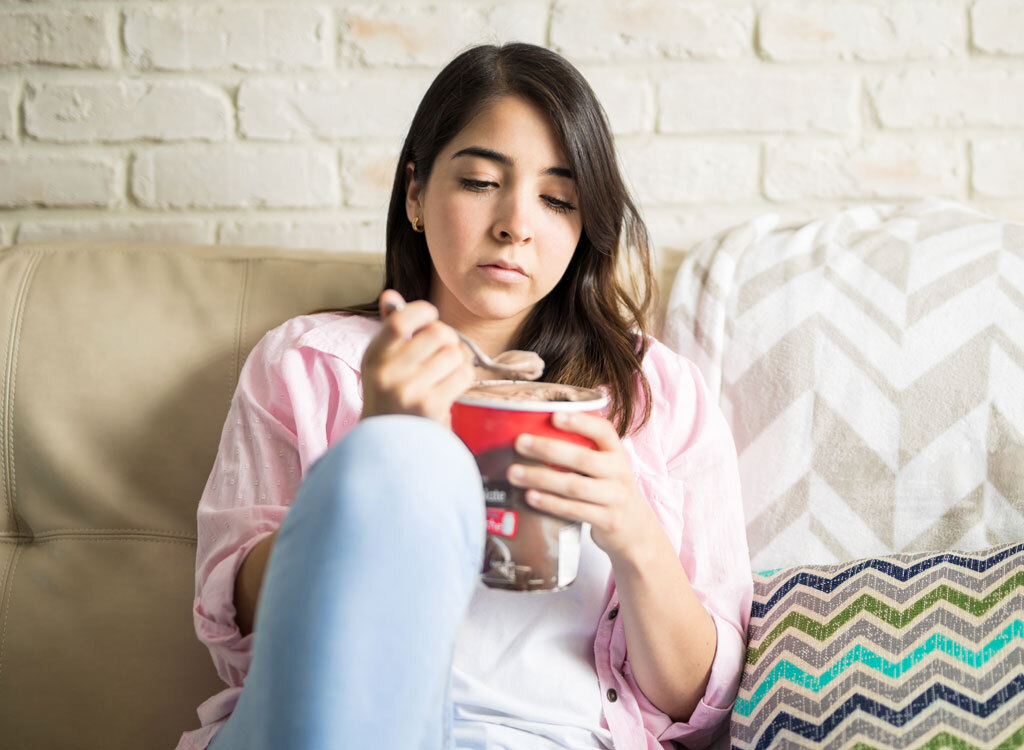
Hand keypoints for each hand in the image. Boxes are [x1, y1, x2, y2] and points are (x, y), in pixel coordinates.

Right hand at [360, 290, 474, 425]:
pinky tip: (451, 386)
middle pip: (438, 333)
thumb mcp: (383, 360)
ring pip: (455, 354)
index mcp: (374, 355)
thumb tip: (390, 295)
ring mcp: (408, 390)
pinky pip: (464, 375)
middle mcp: (388, 372)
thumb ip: (391, 327)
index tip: (430, 316)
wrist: (388, 444)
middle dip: (448, 338)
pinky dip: (464, 377)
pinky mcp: (430, 406)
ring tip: (445, 372)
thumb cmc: (391, 394)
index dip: (423, 311)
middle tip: (443, 350)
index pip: (401, 320)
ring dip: (458, 360)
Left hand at [506, 411, 658, 562]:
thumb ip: (583, 452)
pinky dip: (551, 503)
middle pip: (583, 458)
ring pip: (575, 486)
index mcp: (617, 453)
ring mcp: (615, 498)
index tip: (554, 415)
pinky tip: (530, 496)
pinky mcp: (608, 521)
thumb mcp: (606, 467)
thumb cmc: (609, 490)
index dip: (580, 422)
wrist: (636, 530)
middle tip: (519, 442)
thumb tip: (534, 434)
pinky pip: (575, 510)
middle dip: (548, 449)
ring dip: (541, 478)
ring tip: (514, 473)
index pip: (604, 431)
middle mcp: (619, 472)